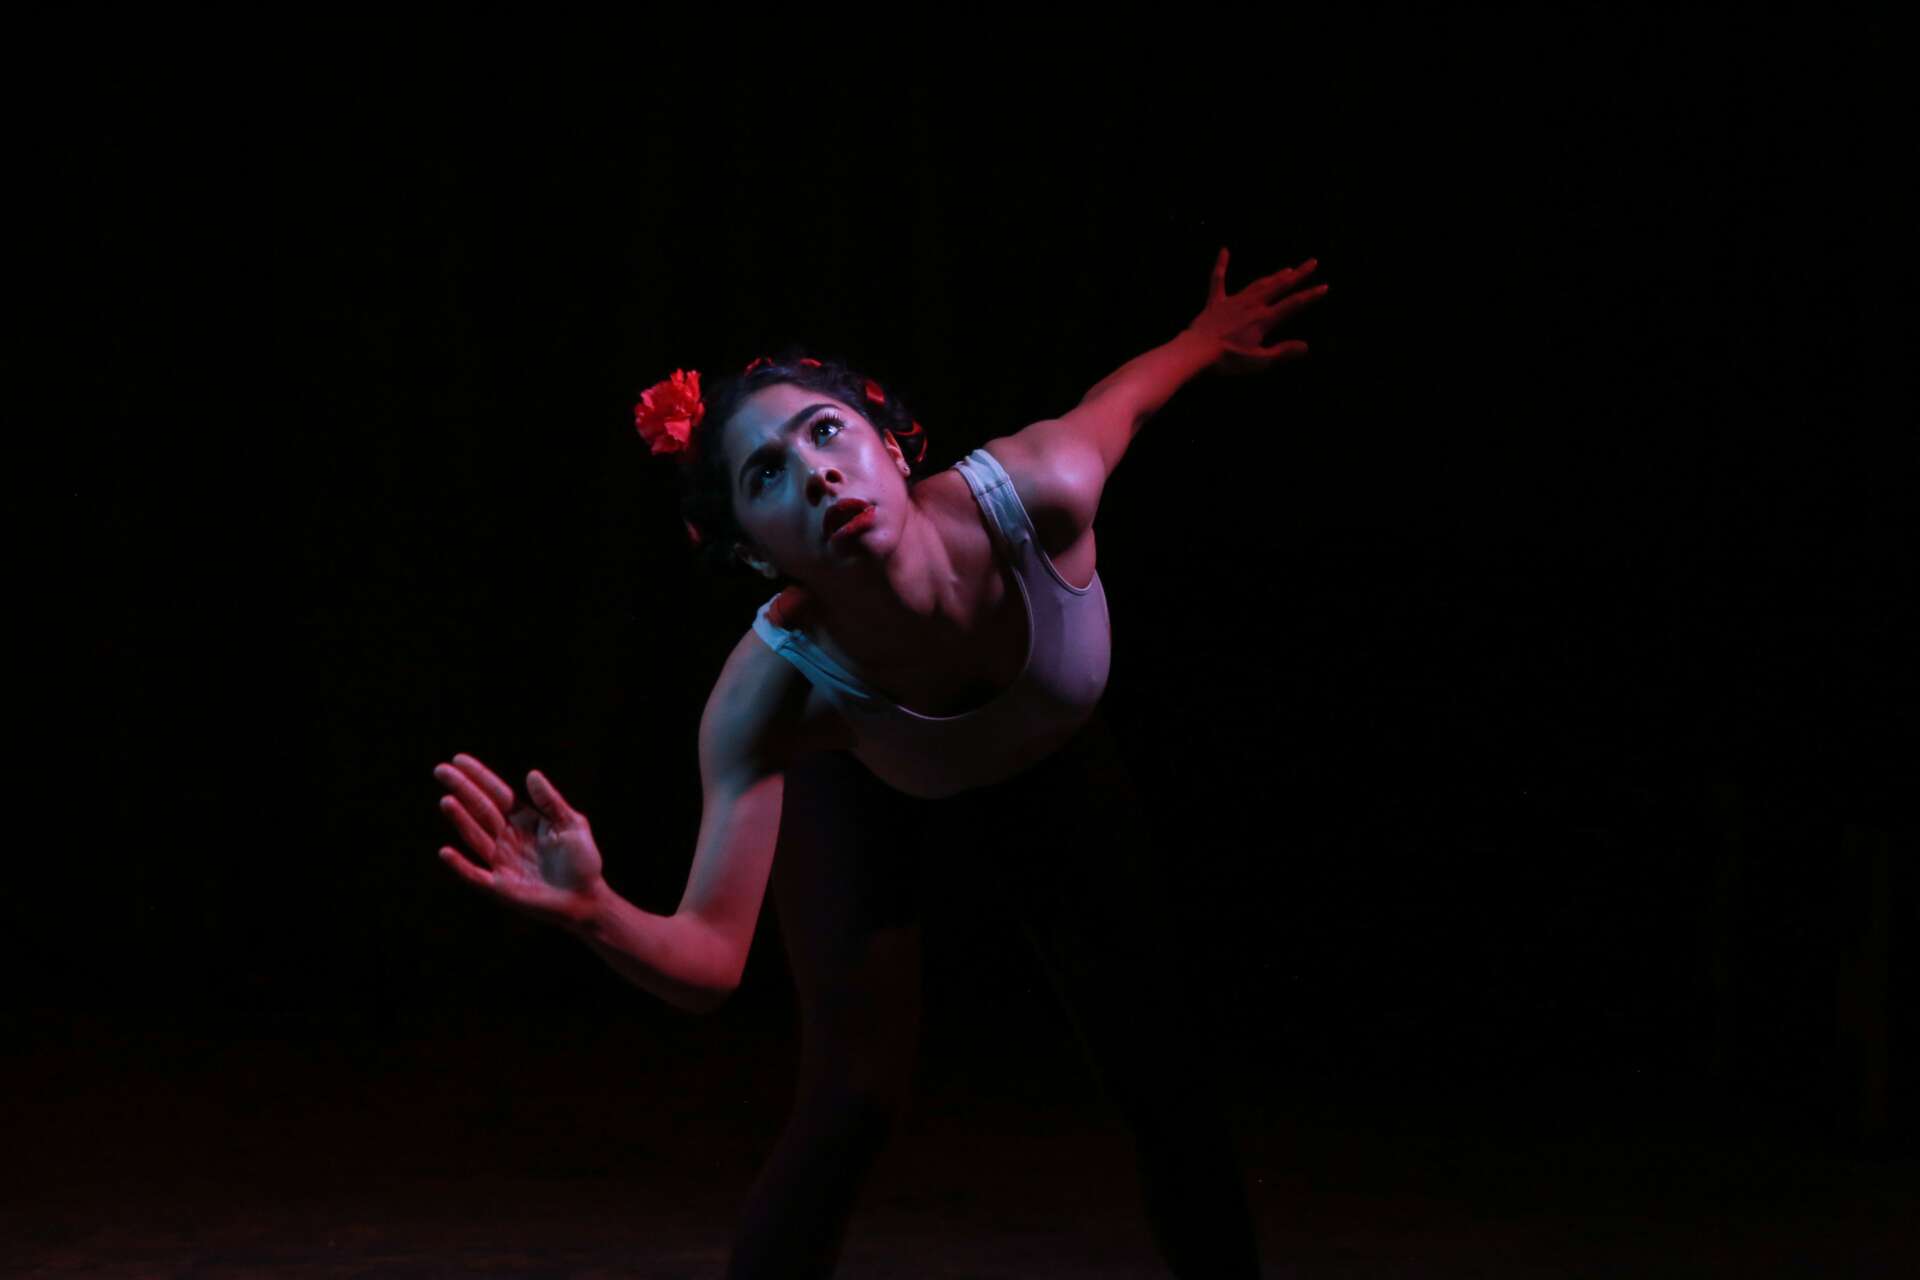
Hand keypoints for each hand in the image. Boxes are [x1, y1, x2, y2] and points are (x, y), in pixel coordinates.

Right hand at [433, 753, 605, 929]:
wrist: (586, 899)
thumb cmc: (582, 861)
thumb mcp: (572, 825)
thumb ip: (551, 802)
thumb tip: (531, 774)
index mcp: (524, 820)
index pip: (497, 794)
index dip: (479, 777)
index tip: (459, 759)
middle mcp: (507, 837)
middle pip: (481, 809)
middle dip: (462, 789)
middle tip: (440, 770)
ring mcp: (501, 861)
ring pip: (475, 836)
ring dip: (460, 819)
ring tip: (446, 800)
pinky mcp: (500, 886)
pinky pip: (475, 875)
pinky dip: (460, 865)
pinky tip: (445, 851)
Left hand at [1188, 247, 1328, 376]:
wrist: (1196, 351)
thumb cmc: (1228, 359)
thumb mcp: (1259, 361)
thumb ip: (1282, 352)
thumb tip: (1306, 346)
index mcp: (1264, 319)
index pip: (1293, 304)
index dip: (1310, 295)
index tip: (1324, 286)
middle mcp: (1252, 305)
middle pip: (1279, 286)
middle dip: (1298, 275)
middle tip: (1312, 262)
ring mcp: (1233, 301)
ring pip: (1258, 284)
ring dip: (1274, 275)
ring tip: (1287, 269)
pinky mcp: (1215, 302)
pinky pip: (1218, 280)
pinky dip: (1221, 265)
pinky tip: (1224, 251)